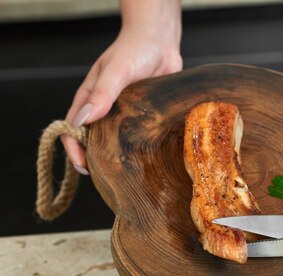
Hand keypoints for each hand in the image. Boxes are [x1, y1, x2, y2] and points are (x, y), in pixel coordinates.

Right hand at [62, 2, 181, 172]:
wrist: (160, 42)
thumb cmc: (134, 50)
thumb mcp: (117, 70)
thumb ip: (102, 93)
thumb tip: (83, 121)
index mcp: (90, 99)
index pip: (73, 130)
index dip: (74, 151)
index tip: (84, 167)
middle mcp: (105, 110)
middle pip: (93, 141)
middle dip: (96, 160)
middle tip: (108, 178)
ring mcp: (125, 114)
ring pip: (116, 142)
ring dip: (117, 157)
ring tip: (126, 174)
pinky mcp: (144, 116)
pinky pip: (138, 137)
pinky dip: (138, 149)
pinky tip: (147, 159)